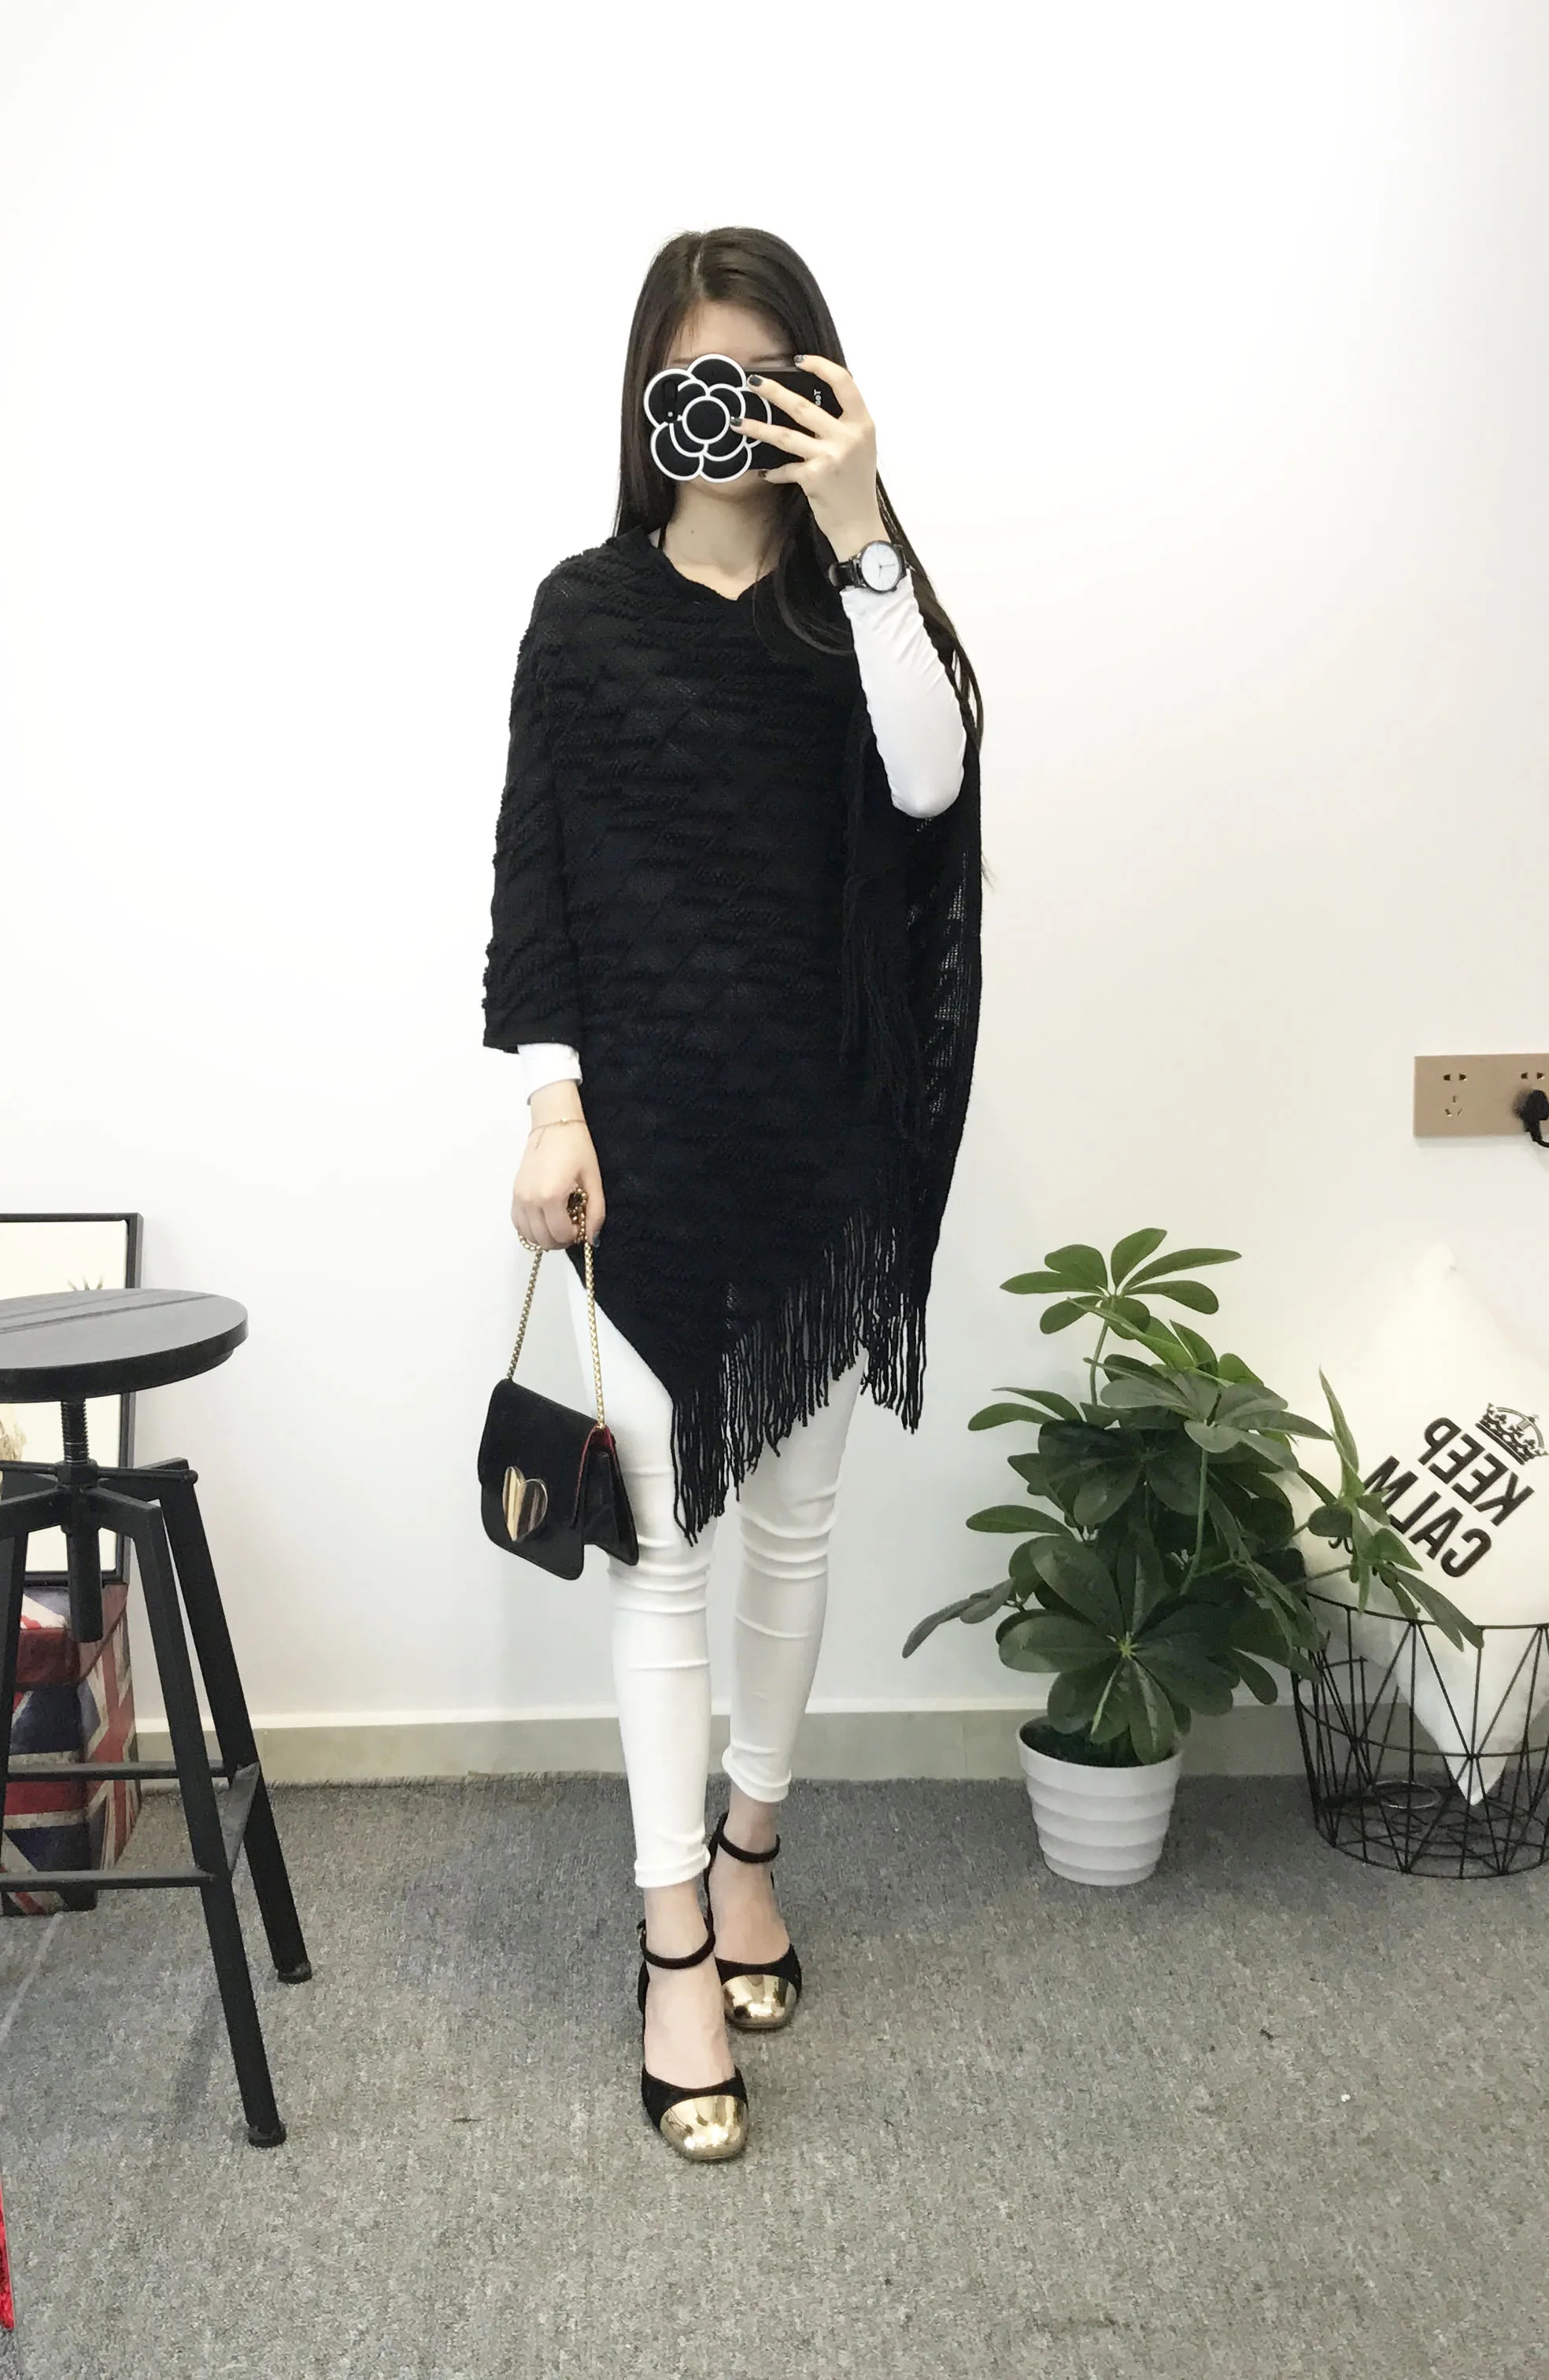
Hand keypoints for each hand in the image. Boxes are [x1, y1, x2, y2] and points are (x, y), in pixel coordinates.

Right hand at [512, 1120, 605, 1248]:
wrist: (553, 1126)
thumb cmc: (577, 1149)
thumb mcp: (593, 1181)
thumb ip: (595, 1212)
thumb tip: (592, 1239)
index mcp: (550, 1196)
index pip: (560, 1234)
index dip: (574, 1236)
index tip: (582, 1225)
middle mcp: (530, 1200)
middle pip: (543, 1239)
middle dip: (560, 1239)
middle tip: (572, 1226)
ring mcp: (519, 1198)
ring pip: (528, 1235)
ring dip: (545, 1236)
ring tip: (559, 1222)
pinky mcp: (514, 1194)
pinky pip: (518, 1224)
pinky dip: (531, 1228)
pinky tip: (545, 1219)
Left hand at [737, 356, 886, 561]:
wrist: (859, 525)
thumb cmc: (856, 486)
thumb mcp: (860, 448)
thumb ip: (841, 425)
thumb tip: (805, 403)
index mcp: (862, 424)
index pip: (843, 382)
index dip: (820, 366)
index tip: (798, 360)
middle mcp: (848, 436)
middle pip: (802, 405)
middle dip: (773, 391)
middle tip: (752, 382)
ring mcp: (830, 456)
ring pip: (784, 435)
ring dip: (757, 428)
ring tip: (736, 421)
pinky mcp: (814, 477)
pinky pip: (785, 468)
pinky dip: (773, 471)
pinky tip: (763, 471)